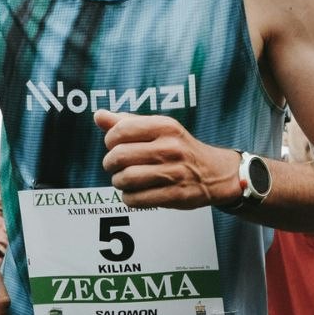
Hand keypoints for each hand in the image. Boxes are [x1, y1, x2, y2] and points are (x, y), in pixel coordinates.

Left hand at [93, 110, 236, 208]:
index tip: (114, 145)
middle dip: (110, 163)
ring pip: (126, 179)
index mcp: (165, 126)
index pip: (121, 130)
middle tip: (114, 165)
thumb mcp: (159, 129)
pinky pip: (136, 199)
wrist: (214, 172)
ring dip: (118, 181)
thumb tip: (99, 115)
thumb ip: (128, 122)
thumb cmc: (179, 148)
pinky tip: (133, 193)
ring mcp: (174, 172)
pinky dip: (128, 198)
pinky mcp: (175, 195)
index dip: (109, 140)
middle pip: (119, 156)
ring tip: (123, 180)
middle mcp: (170, 147)